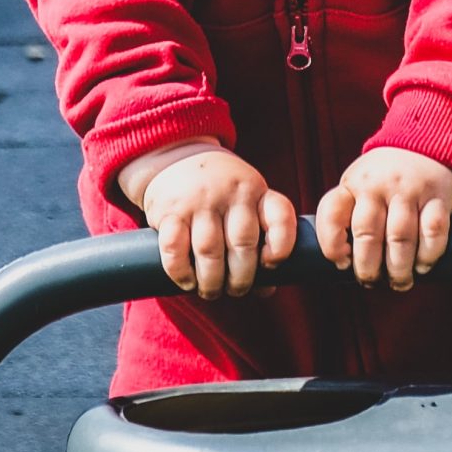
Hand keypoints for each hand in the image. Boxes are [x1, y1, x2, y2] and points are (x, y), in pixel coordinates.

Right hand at [120, 139, 297, 298]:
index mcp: (257, 192)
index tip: (270, 265)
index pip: (281, 218)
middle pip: (243, 245)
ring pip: (209, 251)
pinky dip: (181, 273)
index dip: (281, 248)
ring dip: (211, 281)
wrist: (175, 160)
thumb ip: (260, 240)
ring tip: (211, 291)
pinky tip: (188, 282)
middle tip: (235, 290)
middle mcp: (231, 194)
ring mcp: (199, 201)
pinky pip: (175, 248)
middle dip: (241, 279)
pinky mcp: (170, 211)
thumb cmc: (221, 195)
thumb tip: (266, 290)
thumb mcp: (247, 204)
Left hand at [317, 148, 451, 290]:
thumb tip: (343, 266)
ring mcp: (410, 189)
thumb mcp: (358, 187)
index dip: (332, 245)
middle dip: (368, 267)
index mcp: (352, 185)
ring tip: (399, 282)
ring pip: (400, 237)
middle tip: (372, 282)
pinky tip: (423, 266)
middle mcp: (378, 185)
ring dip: (399, 268)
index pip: (332, 214)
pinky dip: (428, 254)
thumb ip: (346, 217)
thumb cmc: (384, 180)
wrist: (427, 146)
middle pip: (367, 234)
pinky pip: (433, 231)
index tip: (342, 264)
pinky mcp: (438, 196)